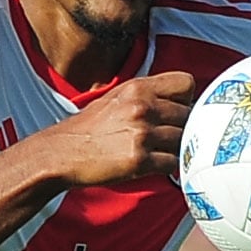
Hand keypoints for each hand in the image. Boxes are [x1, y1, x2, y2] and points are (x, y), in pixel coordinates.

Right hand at [38, 71, 195, 186]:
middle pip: (189, 115)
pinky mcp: (140, 159)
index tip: (178, 110)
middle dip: (182, 128)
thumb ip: (148, 95)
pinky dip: (168, 167)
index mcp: (138, 88)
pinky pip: (173, 163)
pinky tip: (155, 165)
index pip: (187, 83)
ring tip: (159, 152)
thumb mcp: (117, 97)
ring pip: (184, 141)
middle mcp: (142, 107)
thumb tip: (183, 102)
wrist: (62, 153)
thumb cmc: (91, 128)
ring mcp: (142, 133)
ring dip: (176, 149)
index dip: (188, 98)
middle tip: (167, 138)